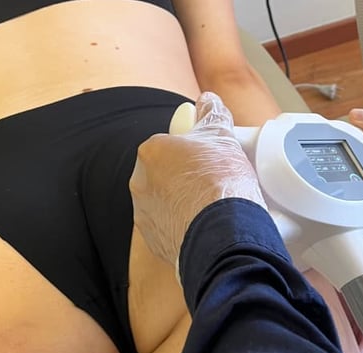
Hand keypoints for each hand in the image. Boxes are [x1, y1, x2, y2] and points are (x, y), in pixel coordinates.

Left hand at [130, 92, 265, 264]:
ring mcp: (144, 215)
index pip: (170, 144)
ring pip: (166, 204)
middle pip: (166, 174)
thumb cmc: (220, 181)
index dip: (193, 150)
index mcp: (151, 152)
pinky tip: (205, 227)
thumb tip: (208, 100)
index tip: (211, 158)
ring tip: (212, 208)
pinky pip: (170, 230)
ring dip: (184, 204)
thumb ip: (212, 113)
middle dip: (186, 177)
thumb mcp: (222, 135)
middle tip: (213, 183)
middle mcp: (139, 183)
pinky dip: (184, 228)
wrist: (223, 234)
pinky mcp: (155, 242)